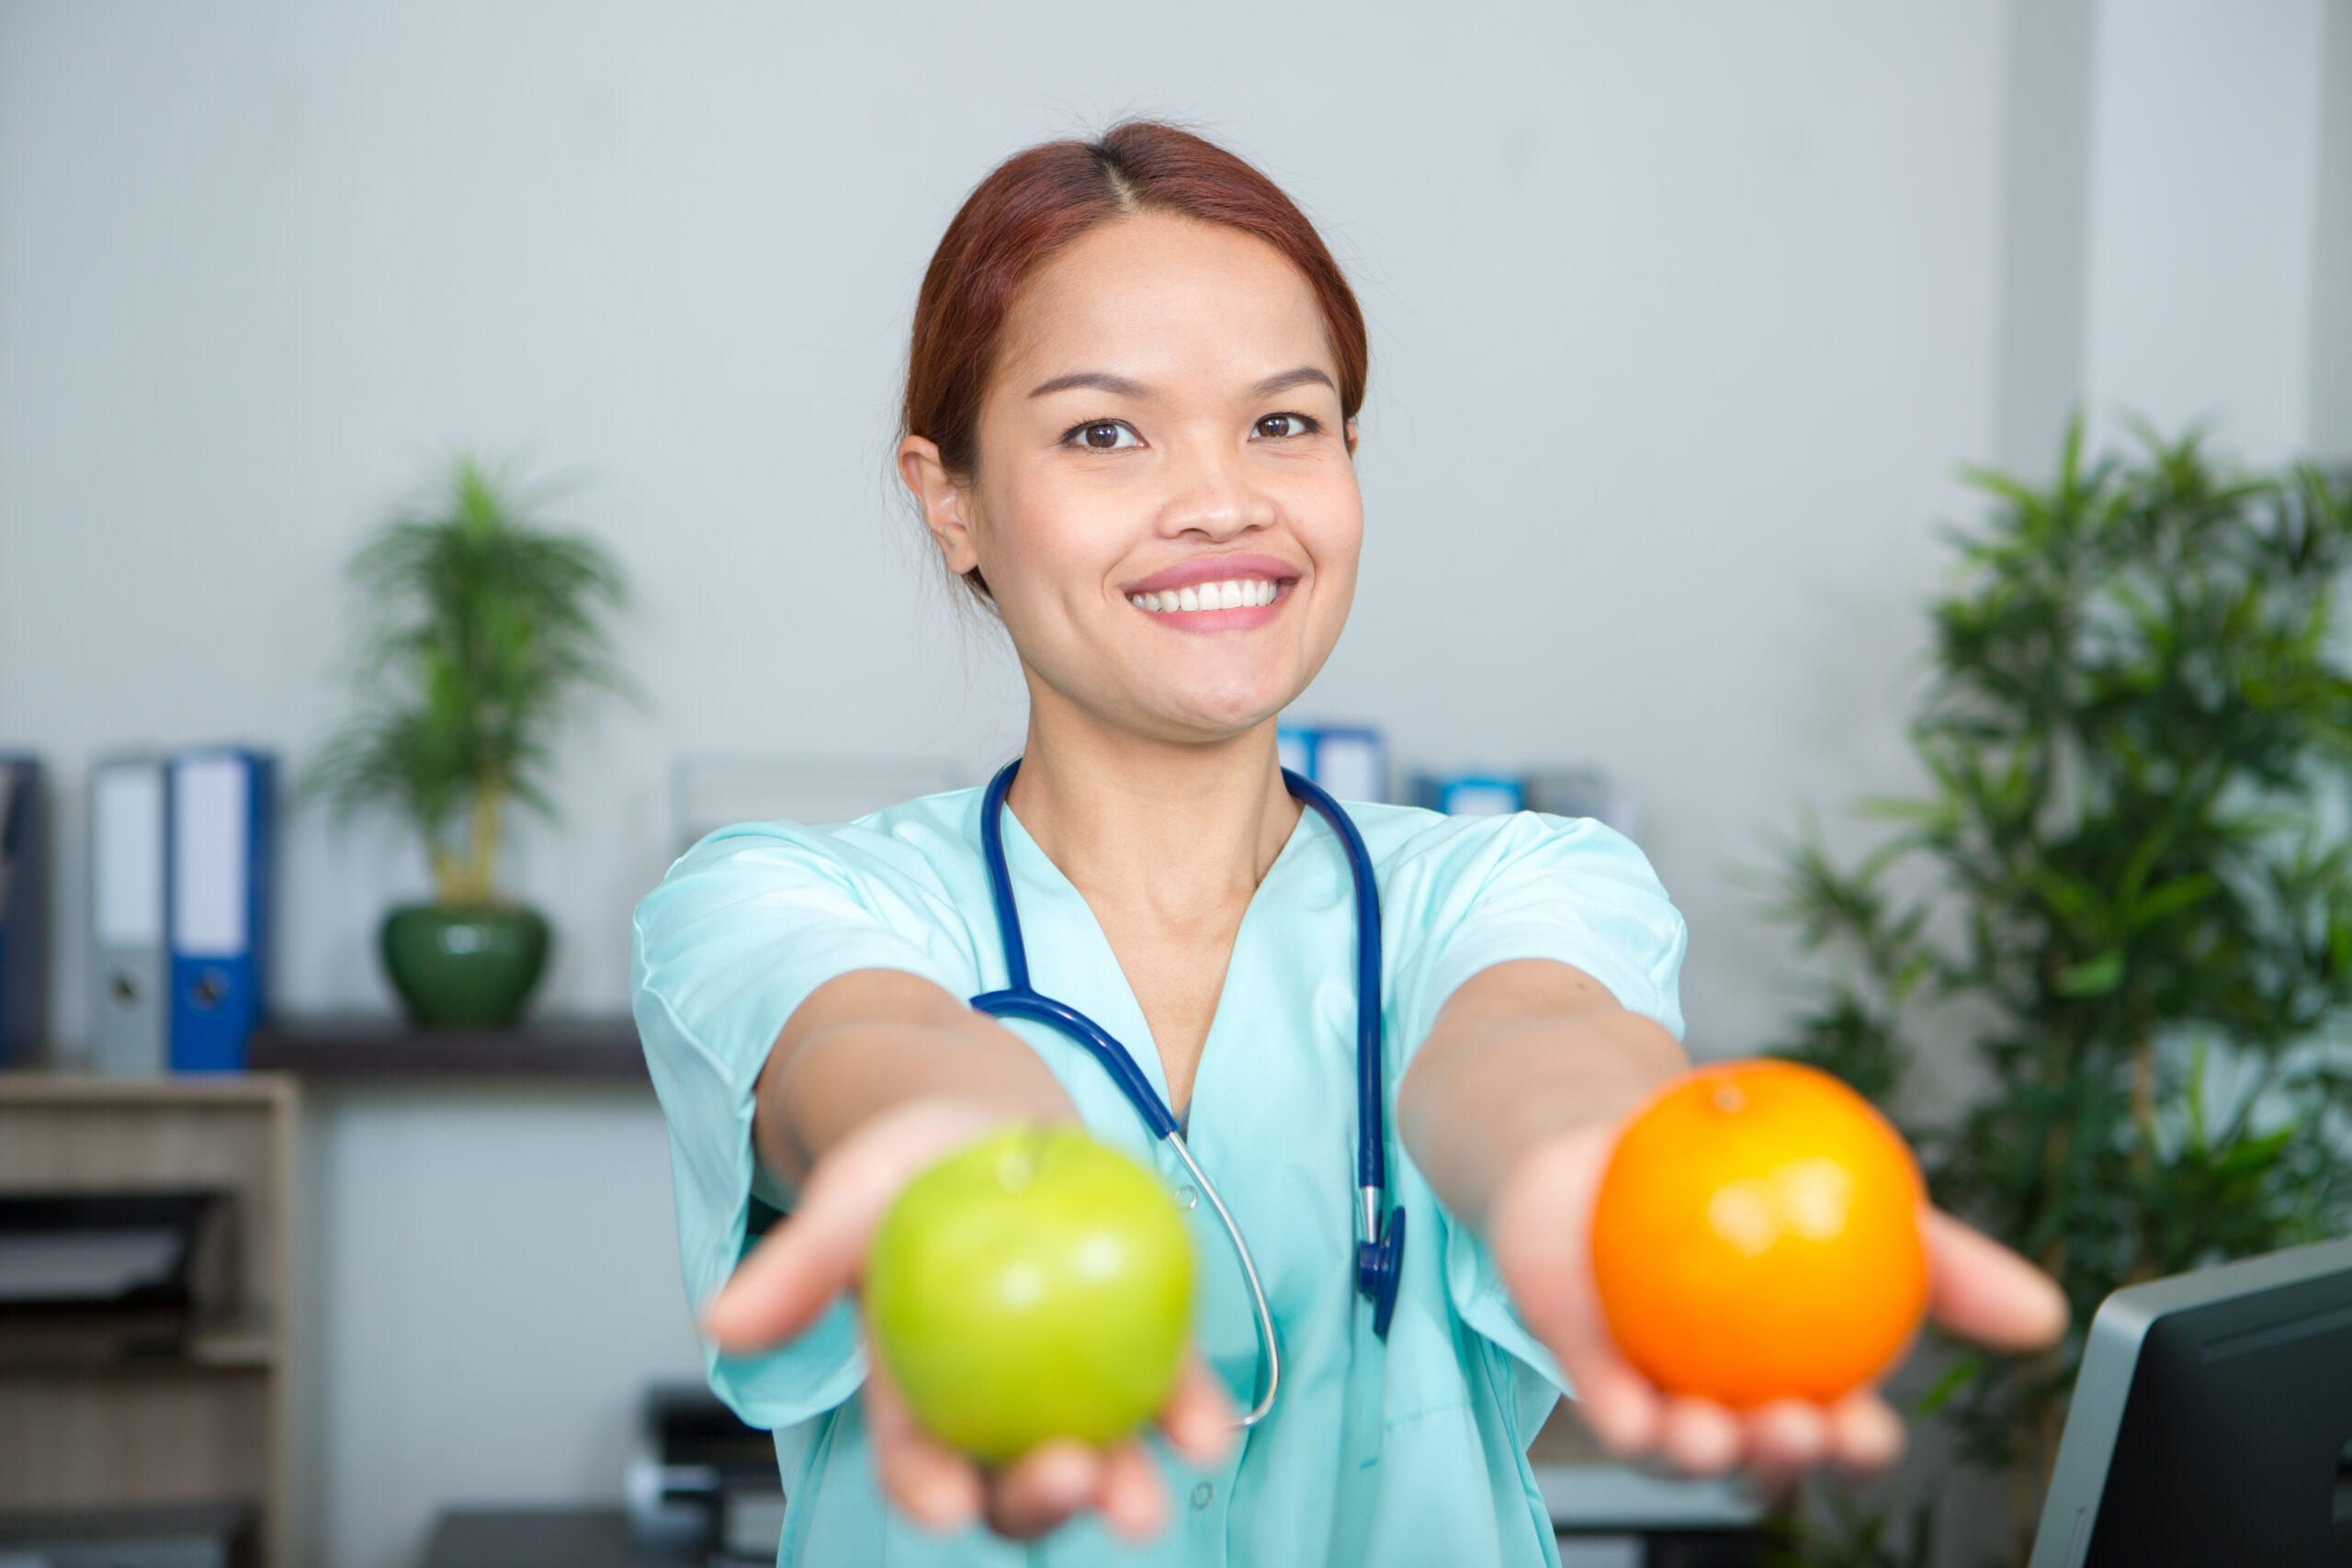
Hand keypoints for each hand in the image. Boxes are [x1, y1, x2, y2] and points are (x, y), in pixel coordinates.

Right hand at [702, 1099, 1233, 1538]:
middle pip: (1009, 1481)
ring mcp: (1067, 1386)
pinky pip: (1161, 1391)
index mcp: (916, 1398)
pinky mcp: (1132, 1349)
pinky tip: (1207, 1425)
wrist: (986, 1119)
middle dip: (1038, 1504)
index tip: (946, 1500)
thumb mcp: (847, 1201)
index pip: (916, 1462)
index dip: (928, 1491)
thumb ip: (796, 1266)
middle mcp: (993, 1410)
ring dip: (1123, 1487)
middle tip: (1067, 1478)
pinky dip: (1186, 1412)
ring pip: (1094, 1454)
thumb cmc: (906, 1169)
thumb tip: (724, 1322)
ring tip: (1144, 1501)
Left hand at [1488, 1122, 2068, 1480]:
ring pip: (1677, 1442)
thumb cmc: (1758, 1173)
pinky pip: (1600, 1392)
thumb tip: (2044, 1316)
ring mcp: (1654, 1379)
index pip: (1839, 1428)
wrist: (1632, 1123)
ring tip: (1710, 1434)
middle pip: (1760, 1453)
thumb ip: (1947, 1265)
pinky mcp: (1585, 1357)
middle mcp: (1730, 1392)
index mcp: (1802, 1371)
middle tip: (1793, 1430)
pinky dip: (1617, 1408)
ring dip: (1697, 1455)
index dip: (1856, 1447)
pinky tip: (1632, 1409)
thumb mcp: (1863, 1205)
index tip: (1868, 1429)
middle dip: (1781, 1463)